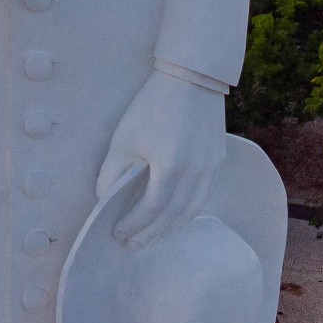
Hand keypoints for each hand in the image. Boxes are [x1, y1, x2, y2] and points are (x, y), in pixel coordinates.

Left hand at [96, 70, 226, 249]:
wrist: (190, 77)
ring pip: (192, 210)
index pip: (151, 210)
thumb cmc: (153, 105)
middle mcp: (195, 173)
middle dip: (150, 233)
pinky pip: (203, 195)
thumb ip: (112, 172)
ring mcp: (210, 167)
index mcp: (170, 168)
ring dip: (171, 227)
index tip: (118, 232)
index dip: (134, 225)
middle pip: (172, 216)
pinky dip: (188, 210)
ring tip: (154, 236)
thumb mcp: (124, 138)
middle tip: (133, 245)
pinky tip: (176, 214)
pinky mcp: (217, 159)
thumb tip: (105, 197)